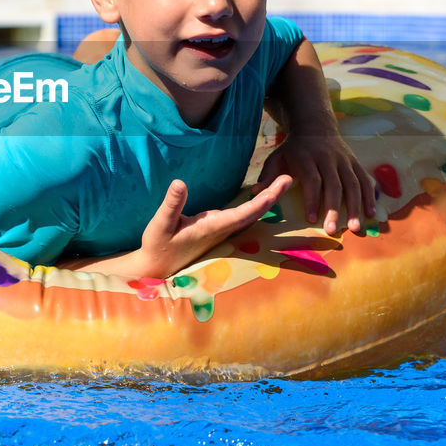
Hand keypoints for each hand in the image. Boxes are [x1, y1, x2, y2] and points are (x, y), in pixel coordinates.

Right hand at [136, 175, 292, 277]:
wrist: (156, 267)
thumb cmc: (158, 246)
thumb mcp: (160, 224)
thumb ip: (171, 204)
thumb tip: (180, 183)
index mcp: (212, 227)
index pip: (244, 213)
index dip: (263, 200)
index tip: (278, 187)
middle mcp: (221, 229)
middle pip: (253, 213)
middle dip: (272, 196)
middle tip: (289, 178)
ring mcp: (220, 230)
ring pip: (250, 215)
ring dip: (266, 200)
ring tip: (279, 183)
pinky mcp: (216, 229)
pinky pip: (242, 215)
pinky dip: (254, 204)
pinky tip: (260, 196)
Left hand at [252, 133, 374, 234]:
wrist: (315, 127)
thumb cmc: (293, 149)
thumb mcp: (277, 157)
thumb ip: (268, 175)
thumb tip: (254, 193)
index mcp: (307, 157)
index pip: (312, 180)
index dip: (312, 199)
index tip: (310, 219)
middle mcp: (328, 158)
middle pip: (334, 185)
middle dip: (334, 209)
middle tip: (332, 231)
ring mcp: (344, 160)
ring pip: (352, 183)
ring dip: (355, 206)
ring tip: (354, 228)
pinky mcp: (355, 162)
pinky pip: (365, 179)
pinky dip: (369, 196)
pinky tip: (371, 213)